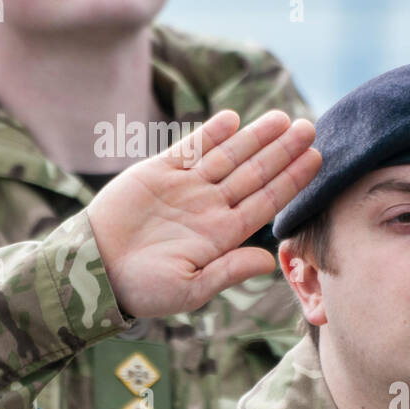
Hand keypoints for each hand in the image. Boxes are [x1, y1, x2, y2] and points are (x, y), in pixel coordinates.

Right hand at [86, 110, 319, 318]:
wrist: (93, 270)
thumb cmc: (141, 289)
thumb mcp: (189, 290)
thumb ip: (228, 271)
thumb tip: (268, 262)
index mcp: (221, 235)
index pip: (265, 202)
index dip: (292, 180)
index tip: (317, 160)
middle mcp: (208, 207)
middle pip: (254, 173)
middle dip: (282, 151)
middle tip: (310, 128)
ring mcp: (185, 188)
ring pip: (228, 156)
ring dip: (255, 137)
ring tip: (282, 118)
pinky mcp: (158, 172)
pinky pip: (190, 148)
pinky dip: (210, 133)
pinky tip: (233, 119)